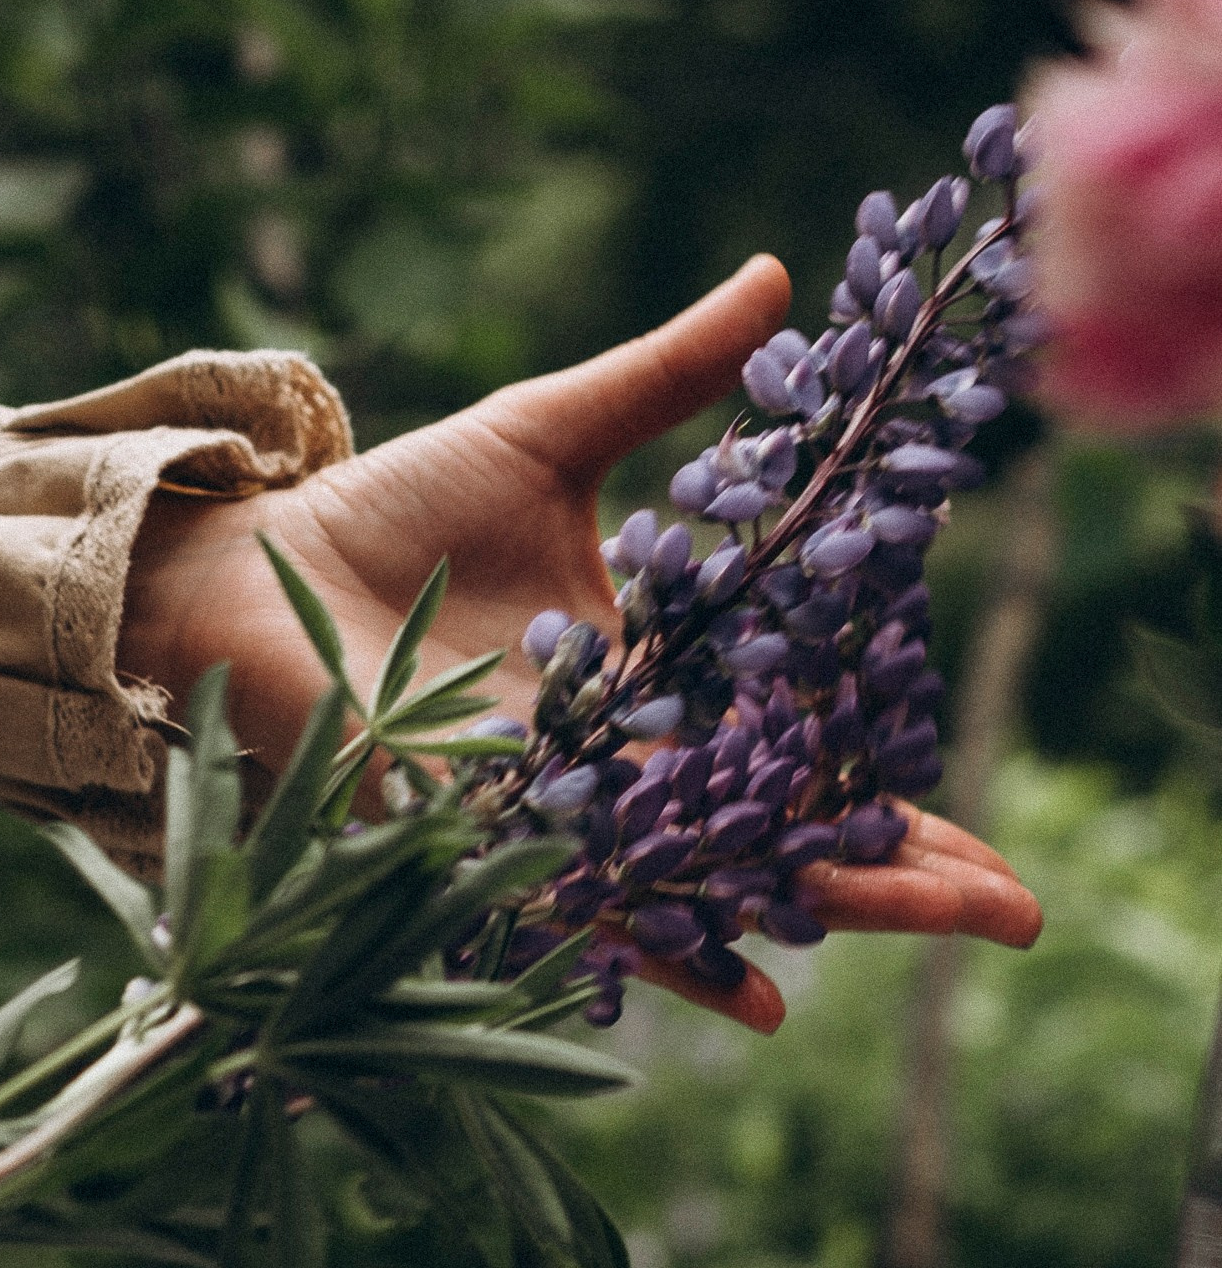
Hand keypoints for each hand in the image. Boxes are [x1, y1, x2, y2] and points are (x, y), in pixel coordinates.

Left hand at [118, 256, 1041, 1029]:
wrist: (255, 564)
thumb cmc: (392, 508)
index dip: (892, 786)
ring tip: (920, 926)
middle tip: (1012, 910)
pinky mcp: (485, 837)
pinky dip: (669, 951)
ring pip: (711, 878)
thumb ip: (668, 375)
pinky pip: (588, 910)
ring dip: (817, 905)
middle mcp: (619, 767)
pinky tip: (755, 996)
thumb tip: (780, 270)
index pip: (798, 745)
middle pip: (782, 832)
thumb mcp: (551, 432)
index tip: (991, 831)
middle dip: (896, 870)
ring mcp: (559, 813)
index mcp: (652, 680)